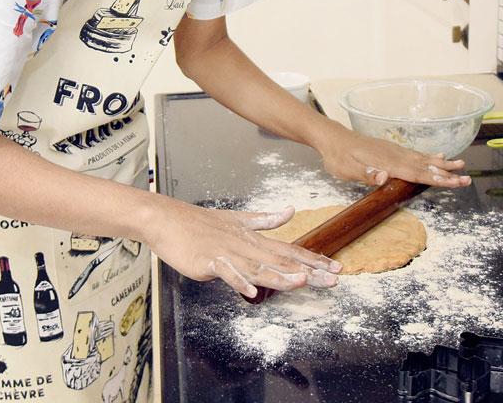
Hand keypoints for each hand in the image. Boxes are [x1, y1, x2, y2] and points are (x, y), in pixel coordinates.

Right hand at [141, 197, 341, 297]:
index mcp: (253, 238)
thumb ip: (265, 220)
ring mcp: (227, 253)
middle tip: (334, 280)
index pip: (289, 249)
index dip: (313, 259)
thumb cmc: (199, 223)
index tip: (336, 268)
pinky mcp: (208, 262)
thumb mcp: (237, 220)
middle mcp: (245, 245)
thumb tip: (290, 211)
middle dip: (309, 271)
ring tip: (301, 282)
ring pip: (258, 267)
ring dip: (280, 276)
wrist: (166, 219)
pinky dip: (238, 281)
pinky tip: (250, 292)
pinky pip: (226, 273)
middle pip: (281, 260)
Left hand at [317, 124, 470, 187]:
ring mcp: (395, 151)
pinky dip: (430, 157)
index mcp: (388, 163)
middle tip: (468, 178)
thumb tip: (384, 177)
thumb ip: (366, 174)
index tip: (456, 182)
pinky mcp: (391, 149)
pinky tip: (438, 156)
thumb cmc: (338, 157)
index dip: (437, 179)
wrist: (332, 138)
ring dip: (443, 164)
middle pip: (426, 166)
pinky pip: (416, 154)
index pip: (417, 174)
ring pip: (424, 159)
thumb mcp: (347, 169)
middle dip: (448, 174)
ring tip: (461, 164)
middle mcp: (395, 156)